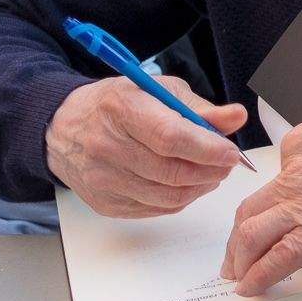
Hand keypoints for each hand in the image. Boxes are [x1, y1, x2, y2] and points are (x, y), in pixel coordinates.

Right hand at [46, 76, 248, 217]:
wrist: (65, 128)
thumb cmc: (118, 105)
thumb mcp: (158, 91)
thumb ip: (200, 108)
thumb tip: (237, 117)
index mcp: (121, 108)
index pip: (170, 137)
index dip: (207, 149)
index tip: (231, 152)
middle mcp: (106, 146)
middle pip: (171, 171)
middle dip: (210, 170)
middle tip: (228, 162)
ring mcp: (103, 179)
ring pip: (167, 196)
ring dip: (200, 187)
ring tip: (211, 172)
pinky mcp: (104, 203)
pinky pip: (156, 209)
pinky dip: (180, 199)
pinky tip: (187, 183)